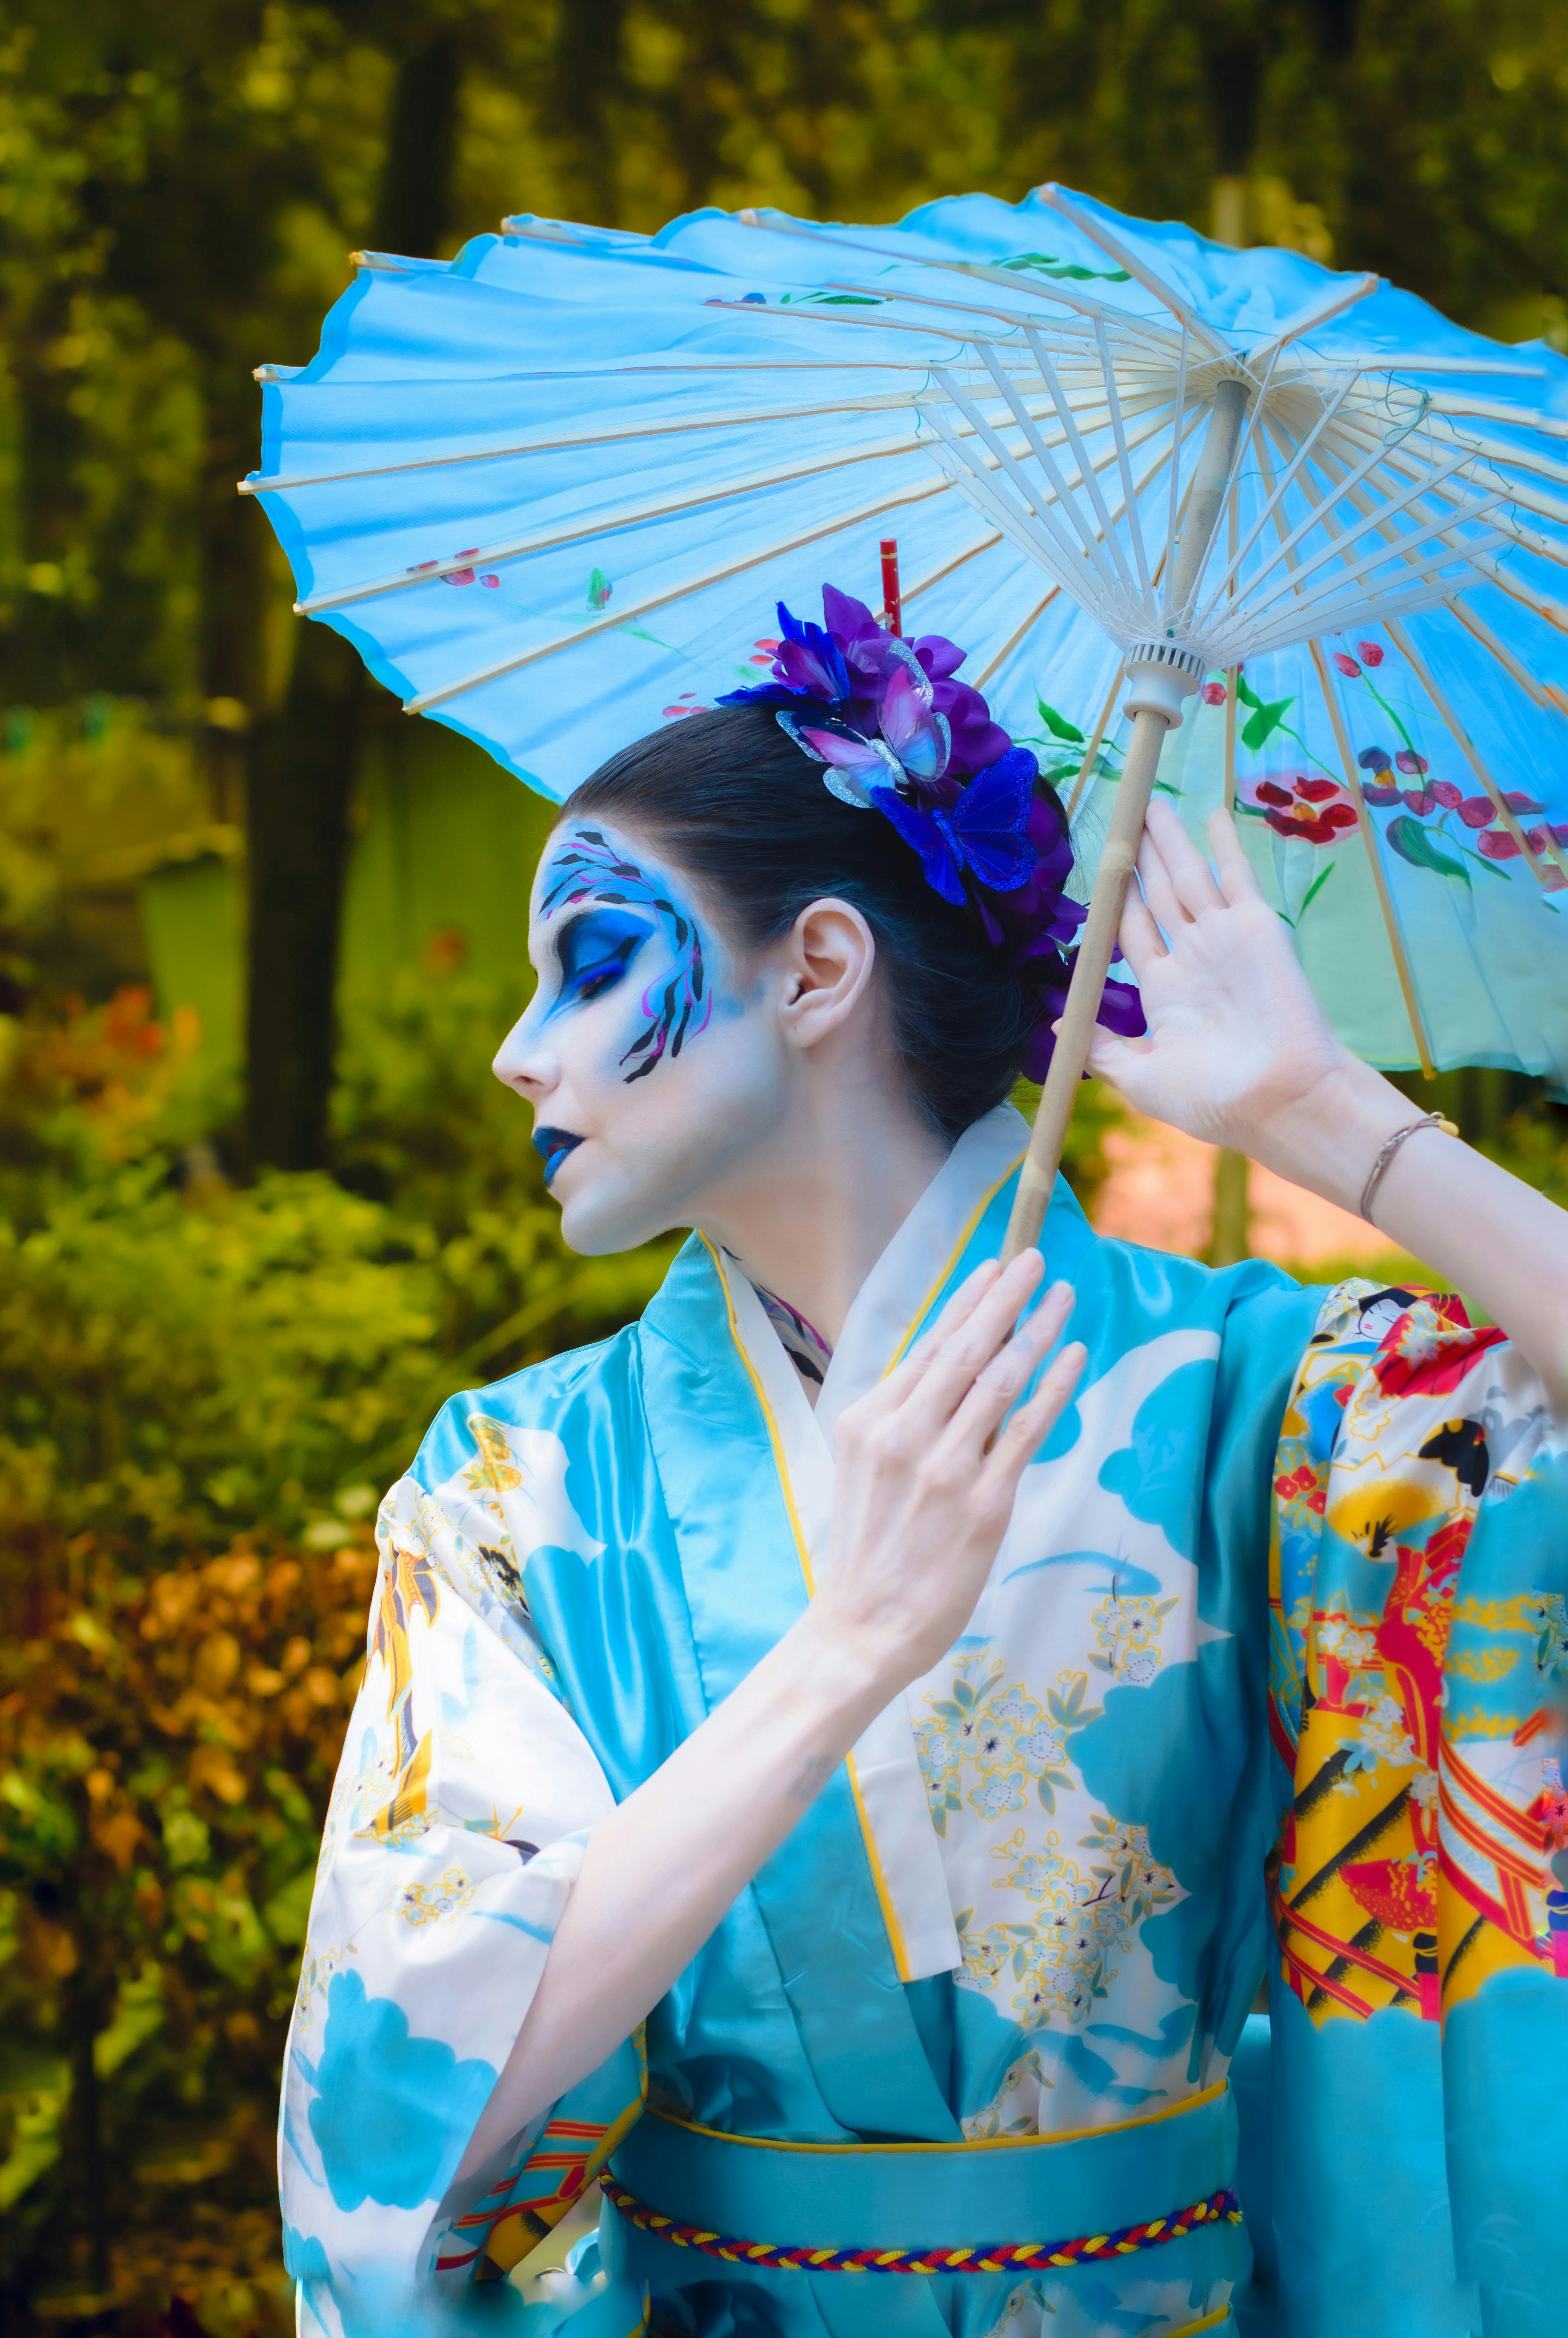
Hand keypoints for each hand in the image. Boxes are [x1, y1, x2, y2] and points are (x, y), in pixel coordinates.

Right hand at [814, 1252, 1083, 1688]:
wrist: (862, 1627)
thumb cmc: (868, 1550)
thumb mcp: (865, 1468)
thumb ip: (903, 1419)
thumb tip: (953, 1369)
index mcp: (867, 1422)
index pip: (927, 1346)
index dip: (966, 1302)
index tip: (994, 1268)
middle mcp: (903, 1435)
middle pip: (964, 1349)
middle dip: (1004, 1298)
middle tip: (1034, 1260)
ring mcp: (944, 1468)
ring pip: (999, 1381)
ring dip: (1036, 1331)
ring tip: (1062, 1297)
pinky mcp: (984, 1504)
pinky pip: (1026, 1431)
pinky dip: (1053, 1387)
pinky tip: (1073, 1356)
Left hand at [1082, 799, 1353, 1160]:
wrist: (1277, 1103)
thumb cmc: (1212, 1101)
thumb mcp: (1140, 1078)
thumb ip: (1102, 1048)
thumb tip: (1058, 1025)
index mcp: (1166, 993)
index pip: (1132, 931)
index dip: (1116, 899)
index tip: (1101, 868)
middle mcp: (1194, 959)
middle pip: (1158, 894)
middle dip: (1141, 857)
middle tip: (1124, 817)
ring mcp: (1225, 939)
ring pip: (1188, 876)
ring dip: (1170, 839)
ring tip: (1151, 803)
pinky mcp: (1256, 927)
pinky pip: (1234, 876)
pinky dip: (1224, 844)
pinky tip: (1211, 815)